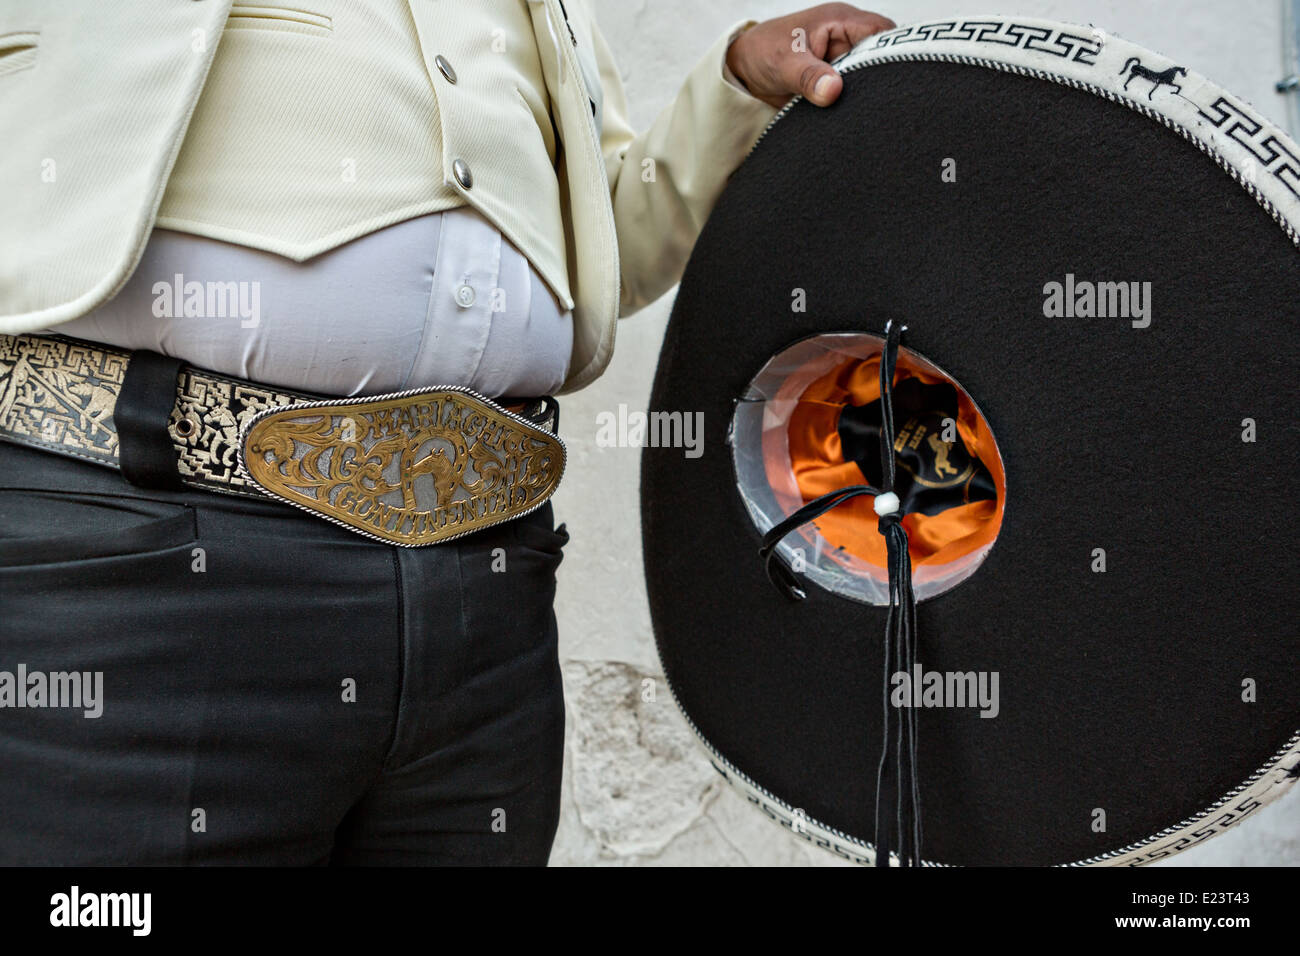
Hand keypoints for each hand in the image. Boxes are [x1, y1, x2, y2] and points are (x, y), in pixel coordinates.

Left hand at [725, 4, 894, 107]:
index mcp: (840, 21)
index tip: (893, 77)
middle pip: (881, 56)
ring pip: (869, 77)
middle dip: (881, 78)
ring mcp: (843, 60)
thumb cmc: (763, 52)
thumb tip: (833, 90)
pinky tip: (852, 117)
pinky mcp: (837, 80)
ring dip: (865, 94)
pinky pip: (853, 91)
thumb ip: (808, 77)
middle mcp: (847, 38)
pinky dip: (853, 103)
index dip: (893, 50)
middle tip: (878, 103)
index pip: (882, 30)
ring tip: (864, 112)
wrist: (745, 71)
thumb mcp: (784, 63)